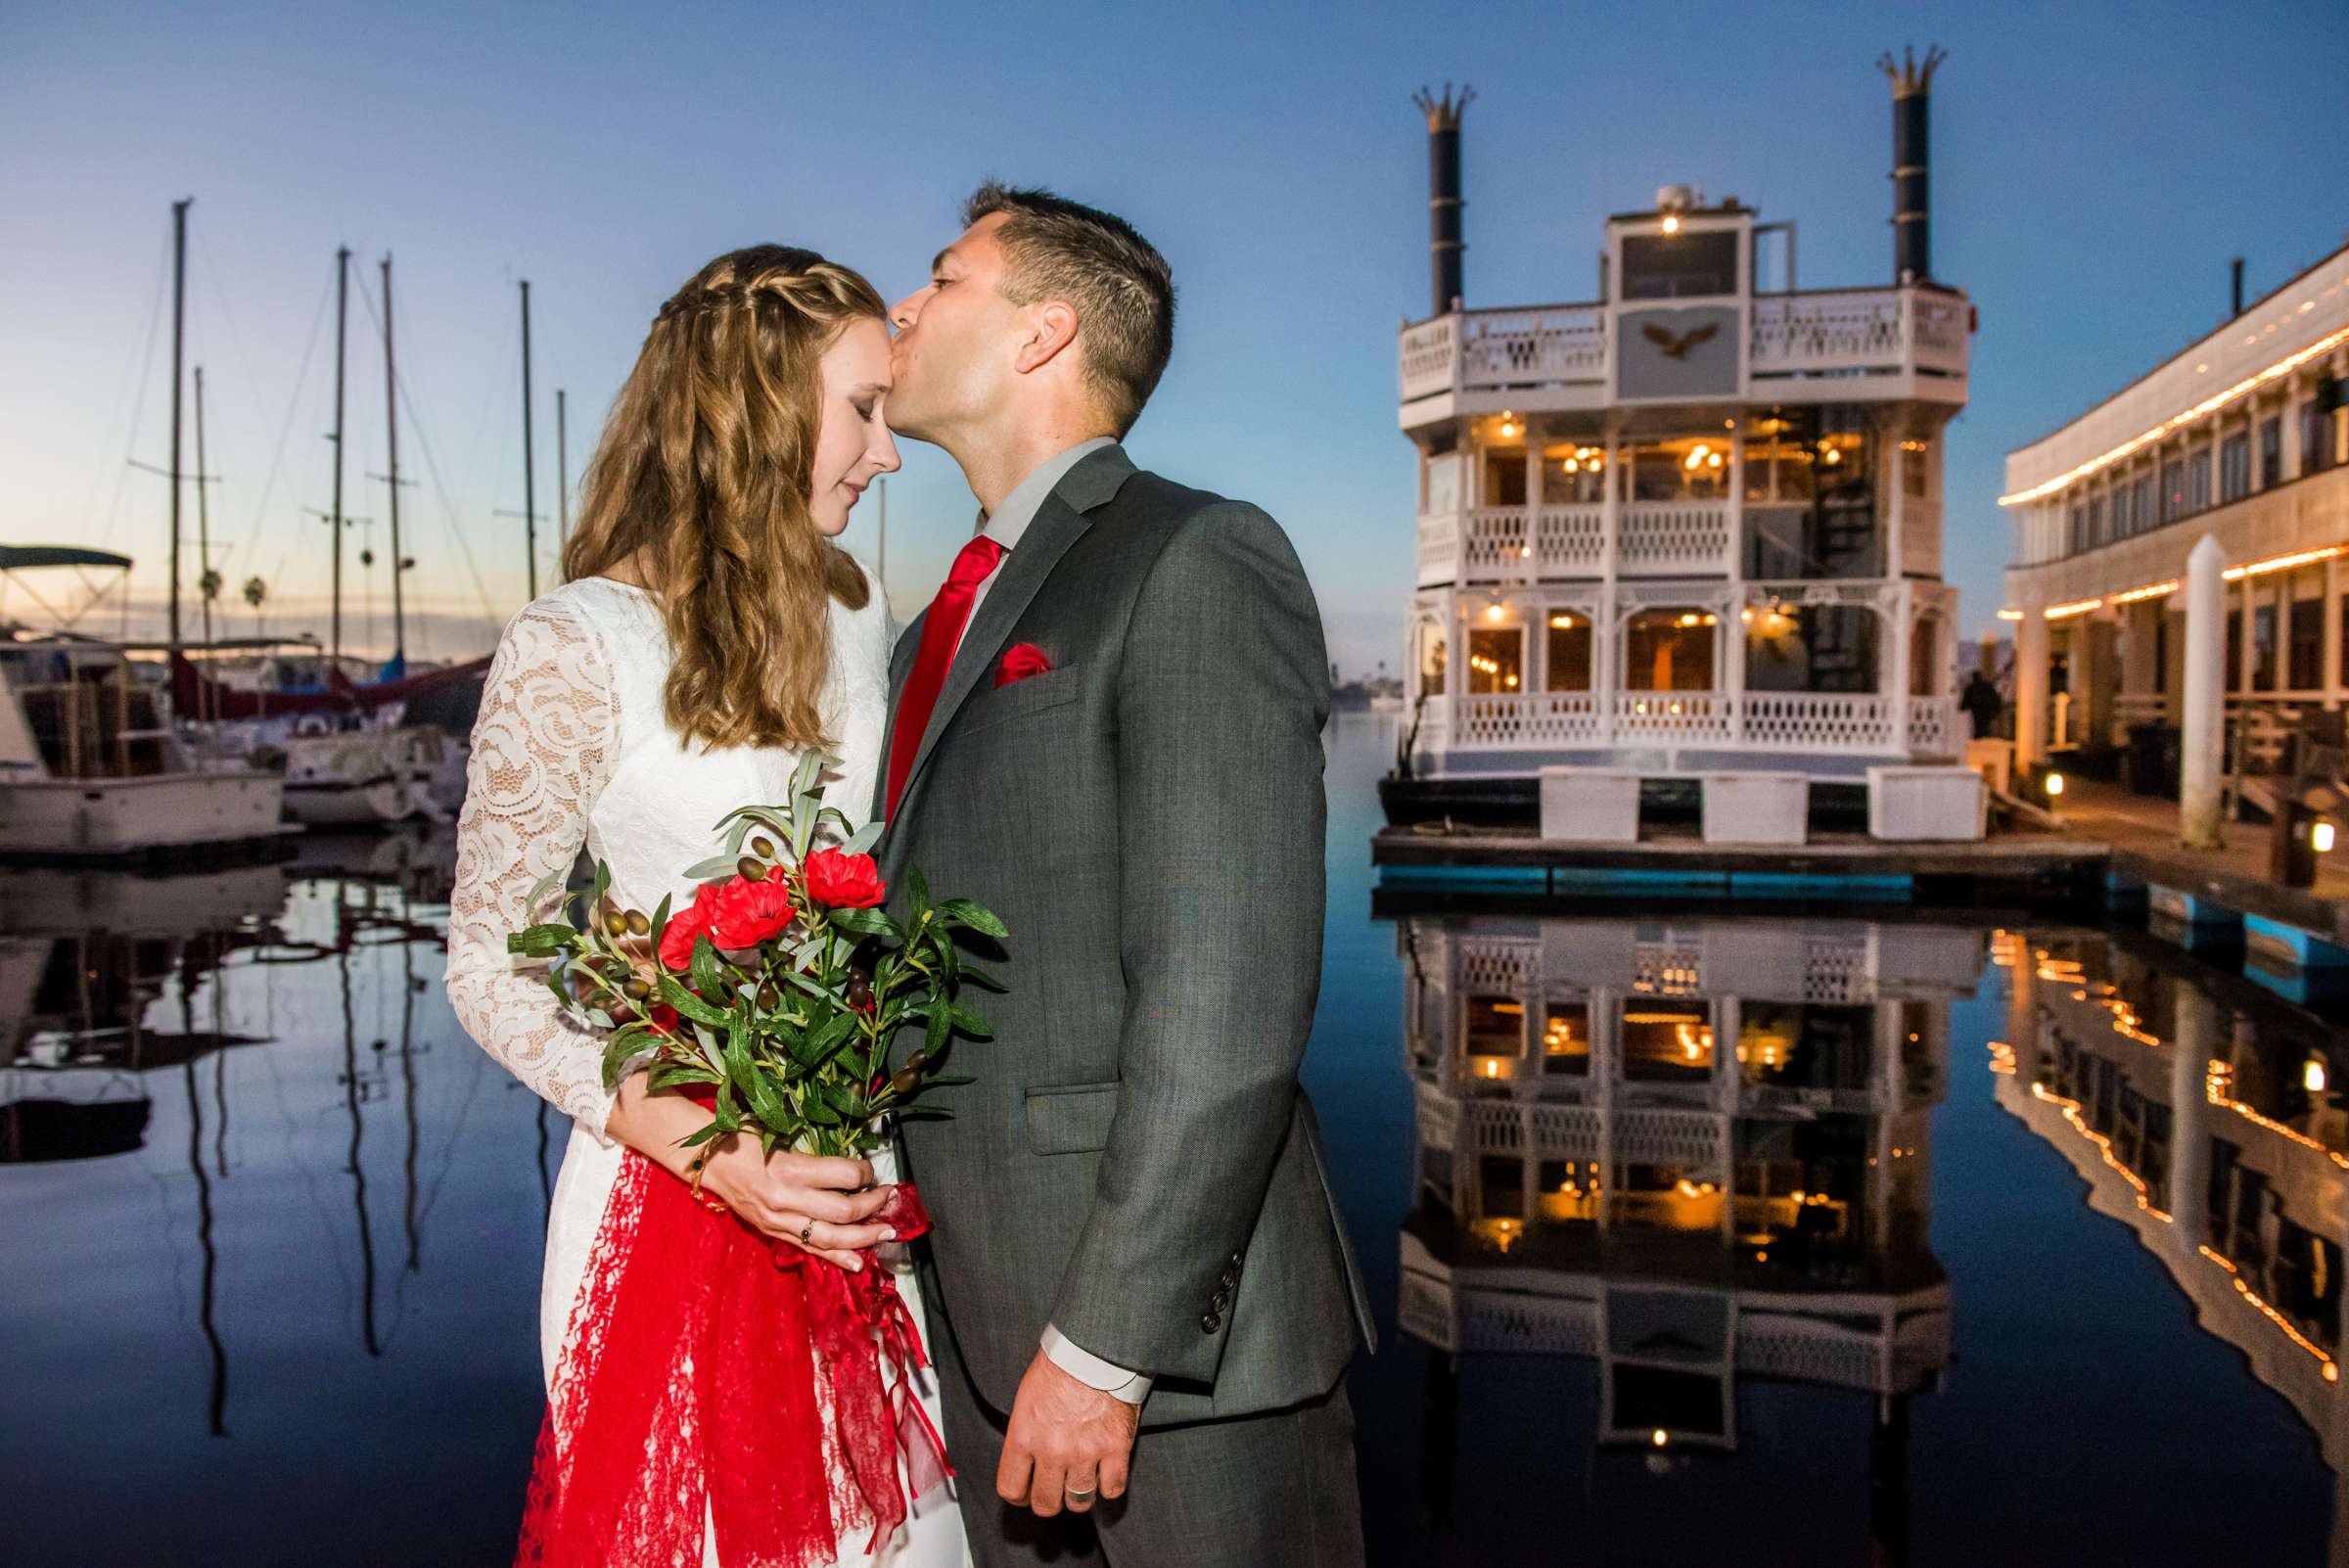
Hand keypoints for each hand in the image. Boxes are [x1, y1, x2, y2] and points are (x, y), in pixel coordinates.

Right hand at [605, 1076, 892, 1270]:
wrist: (706, 1162)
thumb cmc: (744, 1141)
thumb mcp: (780, 1137)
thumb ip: (814, 1156)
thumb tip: (852, 1166)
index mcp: (790, 1168)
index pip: (844, 1175)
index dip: (865, 1172)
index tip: (872, 1170)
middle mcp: (787, 1199)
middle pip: (843, 1211)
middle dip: (873, 1207)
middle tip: (891, 1200)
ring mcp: (779, 1220)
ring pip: (830, 1237)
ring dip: (864, 1236)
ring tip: (887, 1233)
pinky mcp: (773, 1233)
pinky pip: (810, 1250)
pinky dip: (837, 1258)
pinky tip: (860, 1262)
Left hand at [997, 1348, 1139, 1516]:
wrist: (1095, 1349)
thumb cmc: (1059, 1367)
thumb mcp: (1025, 1399)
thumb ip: (1023, 1434)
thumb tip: (1024, 1461)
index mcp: (1024, 1437)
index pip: (1011, 1489)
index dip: (1019, 1496)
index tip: (1026, 1493)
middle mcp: (1052, 1451)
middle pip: (1046, 1503)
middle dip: (1048, 1502)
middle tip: (1054, 1492)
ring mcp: (1085, 1452)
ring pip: (1079, 1502)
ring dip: (1079, 1496)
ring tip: (1081, 1482)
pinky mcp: (1115, 1449)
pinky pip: (1113, 1489)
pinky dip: (1110, 1487)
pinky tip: (1106, 1475)